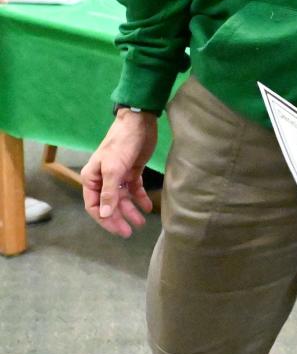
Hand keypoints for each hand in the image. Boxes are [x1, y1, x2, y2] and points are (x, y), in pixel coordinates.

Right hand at [80, 109, 157, 237]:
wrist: (139, 121)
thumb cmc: (122, 143)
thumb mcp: (114, 168)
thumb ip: (109, 193)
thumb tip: (103, 215)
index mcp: (92, 178)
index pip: (94, 206)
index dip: (105, 220)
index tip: (118, 230)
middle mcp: (103, 178)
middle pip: (109, 205)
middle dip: (119, 218)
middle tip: (130, 231)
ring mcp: (118, 175)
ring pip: (123, 199)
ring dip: (131, 210)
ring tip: (141, 222)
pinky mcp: (132, 170)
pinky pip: (135, 189)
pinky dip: (140, 198)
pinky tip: (147, 207)